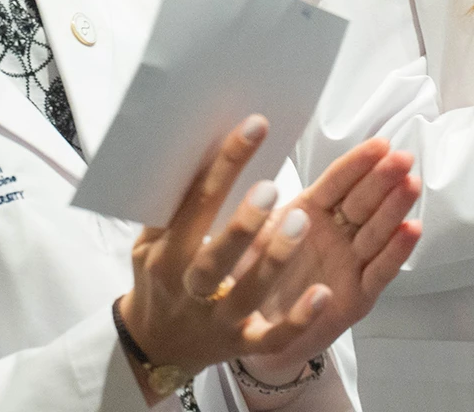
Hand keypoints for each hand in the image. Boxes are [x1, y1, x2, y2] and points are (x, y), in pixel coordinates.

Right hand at [117, 116, 332, 398]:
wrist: (156, 345)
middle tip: (271, 188)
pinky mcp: (243, 345)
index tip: (253, 129)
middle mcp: (191, 288)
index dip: (225, 166)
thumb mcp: (150, 240)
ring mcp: (218, 320)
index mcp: (167, 253)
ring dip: (275, 259)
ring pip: (248, 292)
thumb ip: (172, 206)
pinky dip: (298, 318)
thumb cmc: (159, 276)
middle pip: (217, 256)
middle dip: (243, 223)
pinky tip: (323, 293)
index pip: (195, 205)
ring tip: (301, 221)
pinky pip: (273, 338)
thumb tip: (201, 149)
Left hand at [233, 142, 421, 385]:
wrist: (253, 326)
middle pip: (362, 202)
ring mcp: (349, 263)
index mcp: (309, 212)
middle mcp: (335, 234)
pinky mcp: (358, 295)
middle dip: (382, 179)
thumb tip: (258, 174)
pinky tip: (412, 230)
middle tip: (403, 158)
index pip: (336, 183)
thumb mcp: (253, 232)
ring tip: (410, 184)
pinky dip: (396, 251)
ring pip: (376, 231)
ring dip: (395, 208)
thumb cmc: (253, 272)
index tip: (379, 144)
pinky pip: (379, 271)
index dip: (357, 164)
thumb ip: (259, 208)